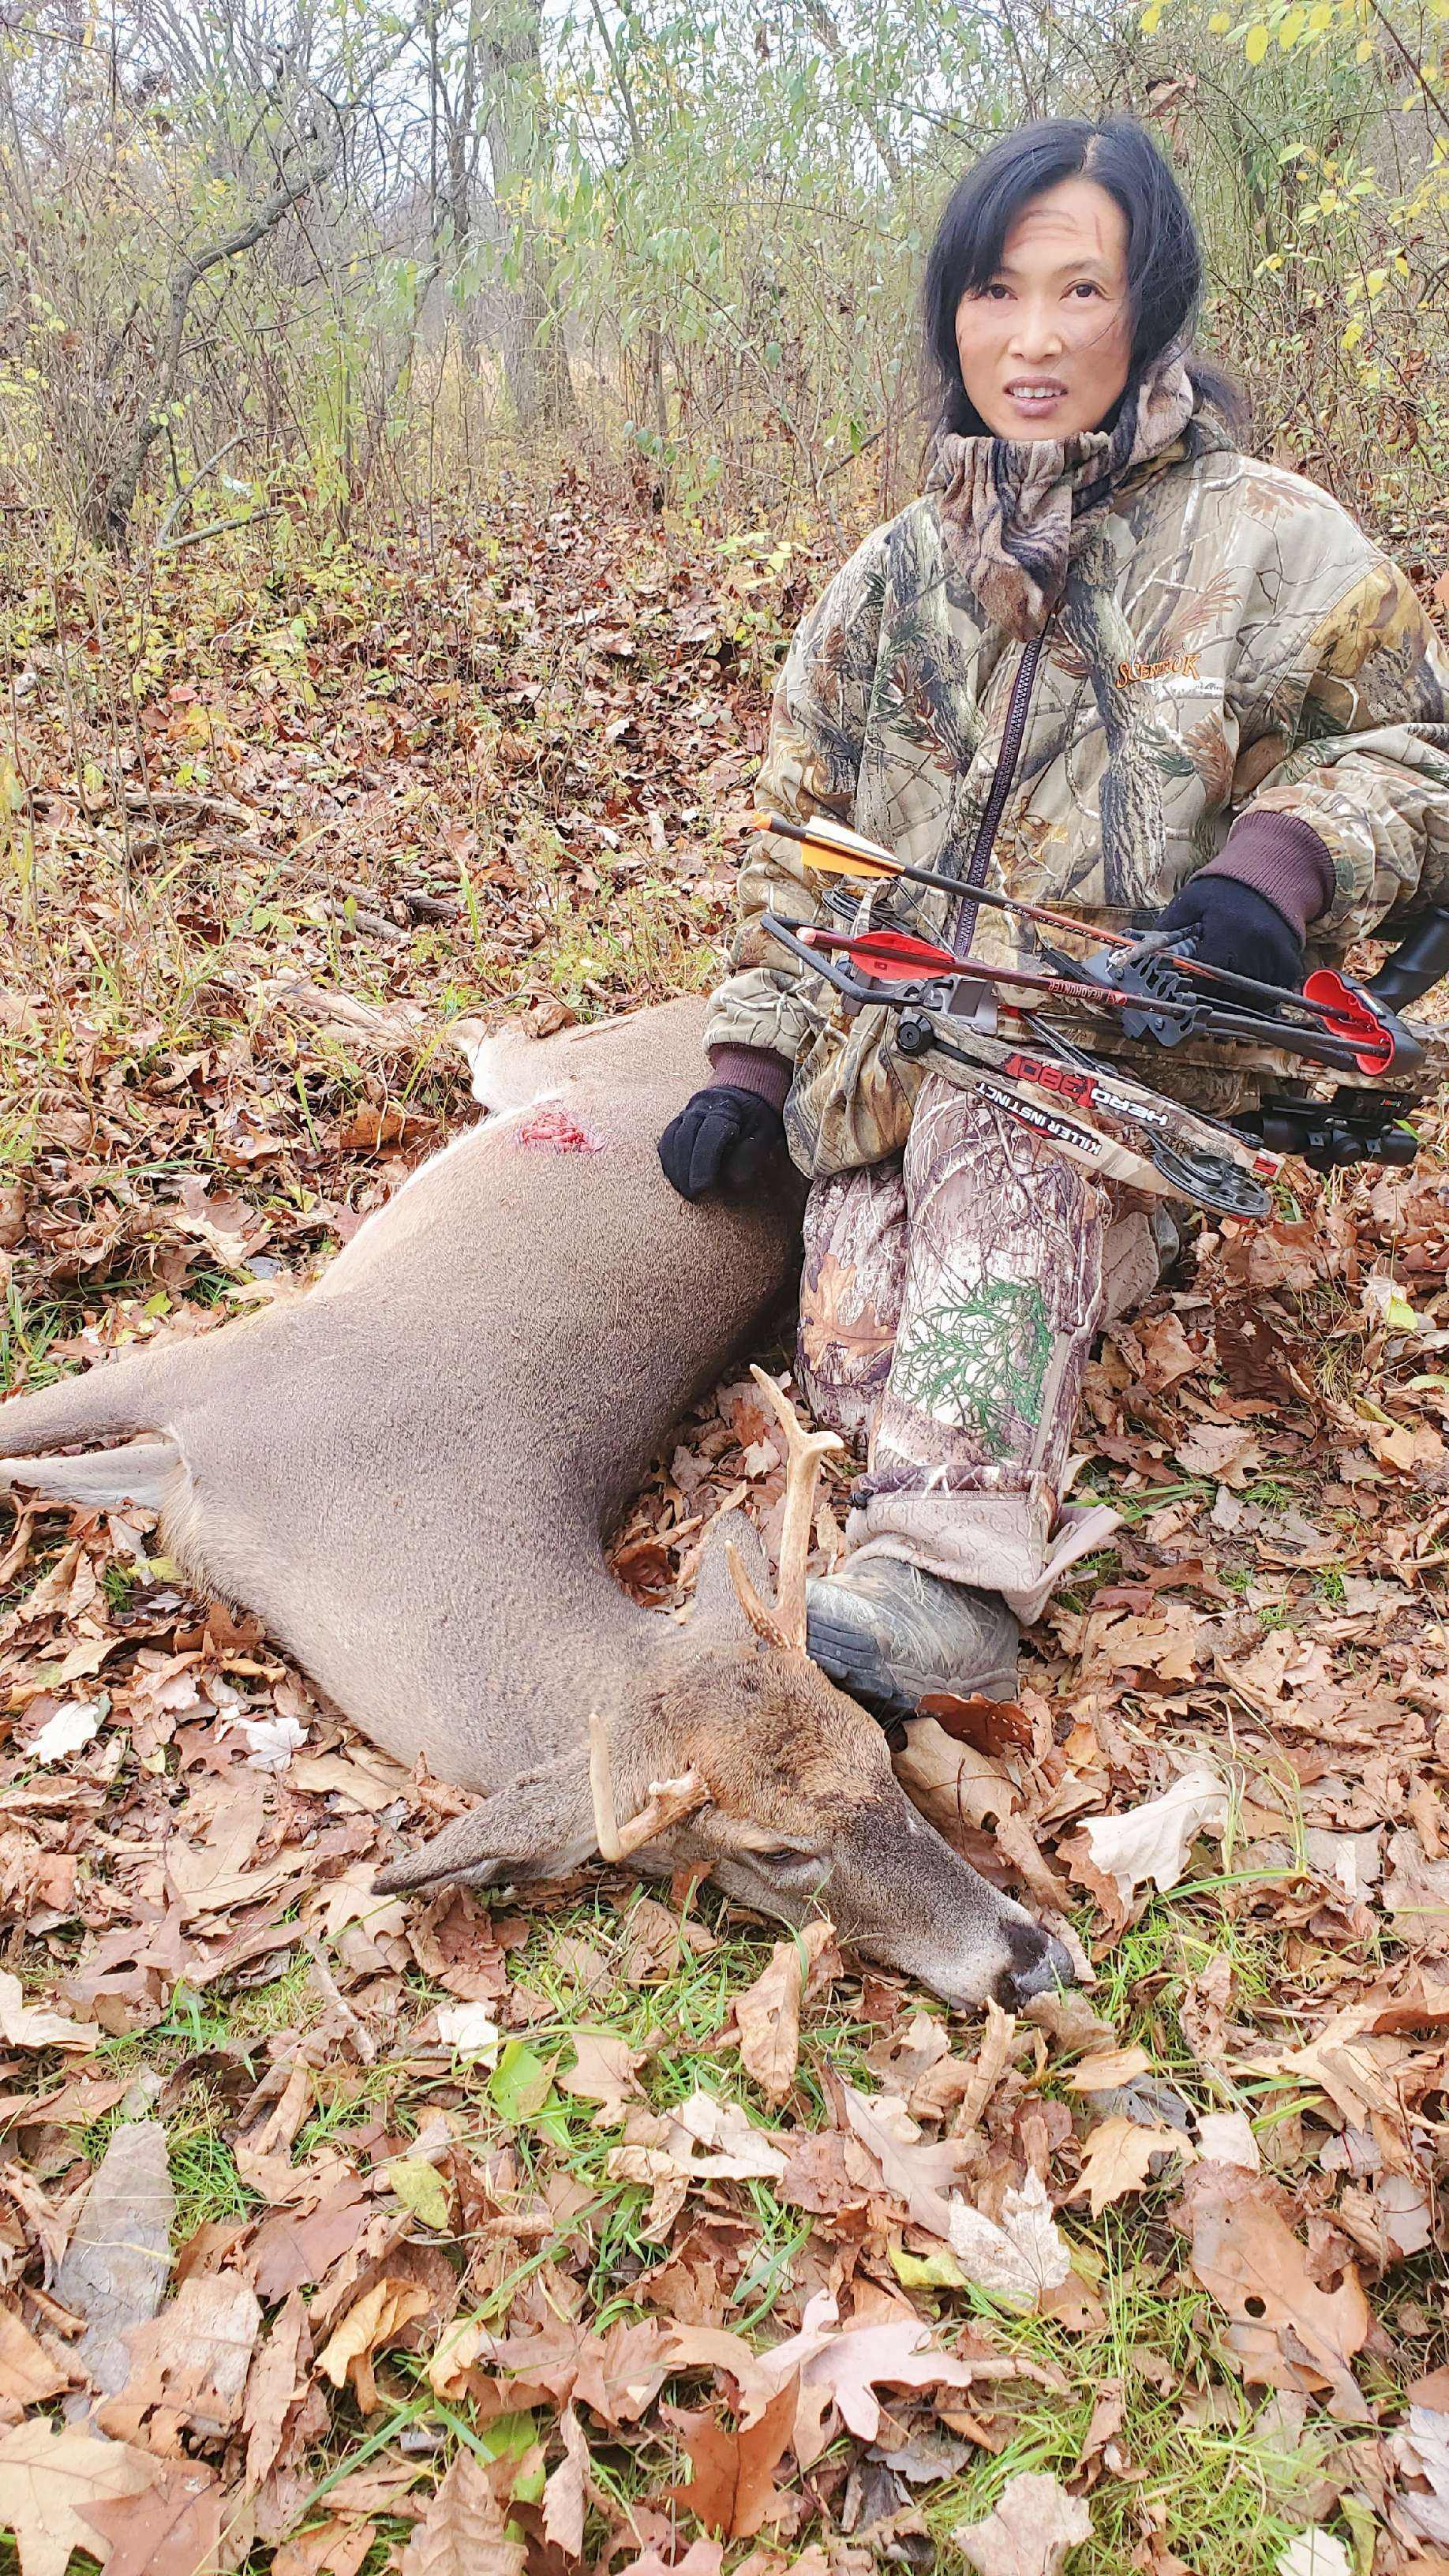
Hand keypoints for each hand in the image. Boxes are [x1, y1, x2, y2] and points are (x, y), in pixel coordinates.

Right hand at [658, 1084, 786, 1199]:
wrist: (743, 1097)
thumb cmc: (756, 1118)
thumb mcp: (765, 1132)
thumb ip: (750, 1154)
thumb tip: (732, 1182)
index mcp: (725, 1106)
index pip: (709, 1135)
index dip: (704, 1163)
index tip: (704, 1188)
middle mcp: (701, 1106)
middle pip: (685, 1138)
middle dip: (687, 1170)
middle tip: (694, 1197)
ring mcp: (686, 1112)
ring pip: (672, 1139)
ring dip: (675, 1169)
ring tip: (685, 1194)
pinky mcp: (678, 1122)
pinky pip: (666, 1141)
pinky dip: (669, 1162)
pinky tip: (677, 1181)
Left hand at [1158, 873, 1303, 990]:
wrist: (1266, 875)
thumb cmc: (1220, 892)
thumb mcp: (1187, 905)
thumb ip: (1164, 934)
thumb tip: (1138, 962)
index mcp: (1229, 931)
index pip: (1205, 977)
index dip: (1189, 988)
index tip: (1178, 991)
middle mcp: (1257, 947)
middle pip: (1227, 993)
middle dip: (1207, 997)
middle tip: (1193, 996)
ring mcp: (1277, 958)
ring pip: (1248, 1000)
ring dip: (1230, 1000)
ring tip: (1215, 990)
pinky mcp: (1289, 965)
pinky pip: (1268, 995)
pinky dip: (1252, 996)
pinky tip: (1238, 985)